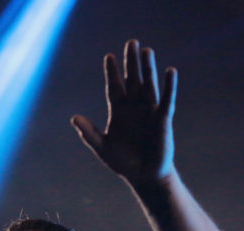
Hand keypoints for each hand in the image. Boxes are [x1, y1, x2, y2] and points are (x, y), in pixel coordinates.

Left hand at [71, 39, 176, 183]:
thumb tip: (74, 118)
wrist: (144, 176)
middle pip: (132, 80)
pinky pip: (166, 100)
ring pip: (148, 85)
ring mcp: (149, 111)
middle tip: (131, 42)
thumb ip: (89, 133)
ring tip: (146, 50)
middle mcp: (134, 107)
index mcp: (118, 111)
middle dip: (130, 62)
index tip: (109, 56)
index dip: (112, 72)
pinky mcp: (163, 119)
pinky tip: (170, 71)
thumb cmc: (123, 162)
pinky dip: (169, 87)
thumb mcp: (102, 147)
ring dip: (148, 68)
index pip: (114, 87)